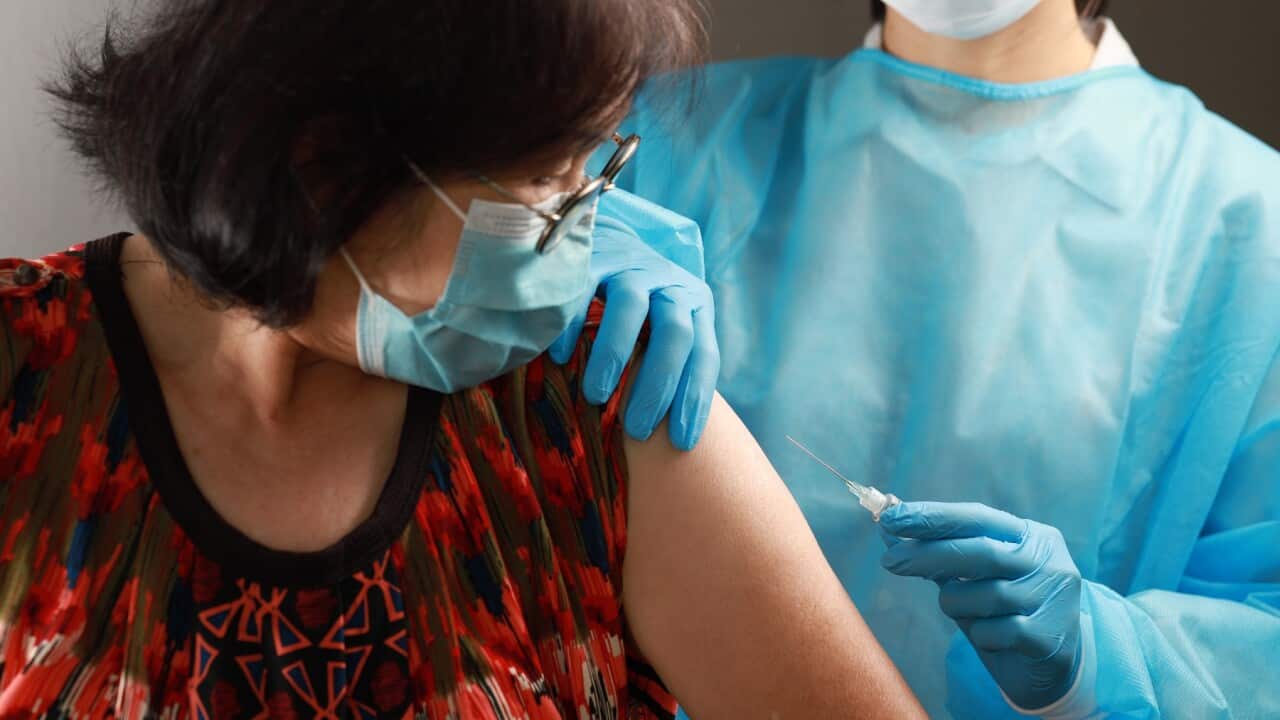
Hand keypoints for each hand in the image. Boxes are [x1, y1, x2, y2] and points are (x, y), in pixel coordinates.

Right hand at [549, 217, 718, 450]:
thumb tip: (672, 434)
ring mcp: (634, 266)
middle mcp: (672, 284)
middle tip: (636, 430)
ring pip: (631, 308)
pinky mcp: (596, 255)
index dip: (695, 400)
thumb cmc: (641, 305)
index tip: (681, 443)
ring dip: (614, 356)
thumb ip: (672, 363)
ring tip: (597, 397)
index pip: (705, 356)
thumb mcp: (665, 328)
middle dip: (657, 386)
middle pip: (674, 334)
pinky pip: (585, 290)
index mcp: (696, 306)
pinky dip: (574, 327)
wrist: (613, 238)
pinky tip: (562, 358)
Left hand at [879, 502, 1083, 709]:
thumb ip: (936, 554)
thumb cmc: (1003, 611)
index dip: (932, 516)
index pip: (977, 517)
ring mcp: (1054, 599)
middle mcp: (1049, 561)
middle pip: (981, 552)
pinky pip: (993, 632)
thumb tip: (886, 531)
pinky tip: (991, 638)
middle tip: (890, 561)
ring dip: (956, 604)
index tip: (890, 518)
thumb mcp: (972, 578)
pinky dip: (980, 635)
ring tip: (961, 610)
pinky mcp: (1049, 637)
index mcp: (1031, 536)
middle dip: (929, 554)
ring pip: (984, 595)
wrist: (1052, 667)